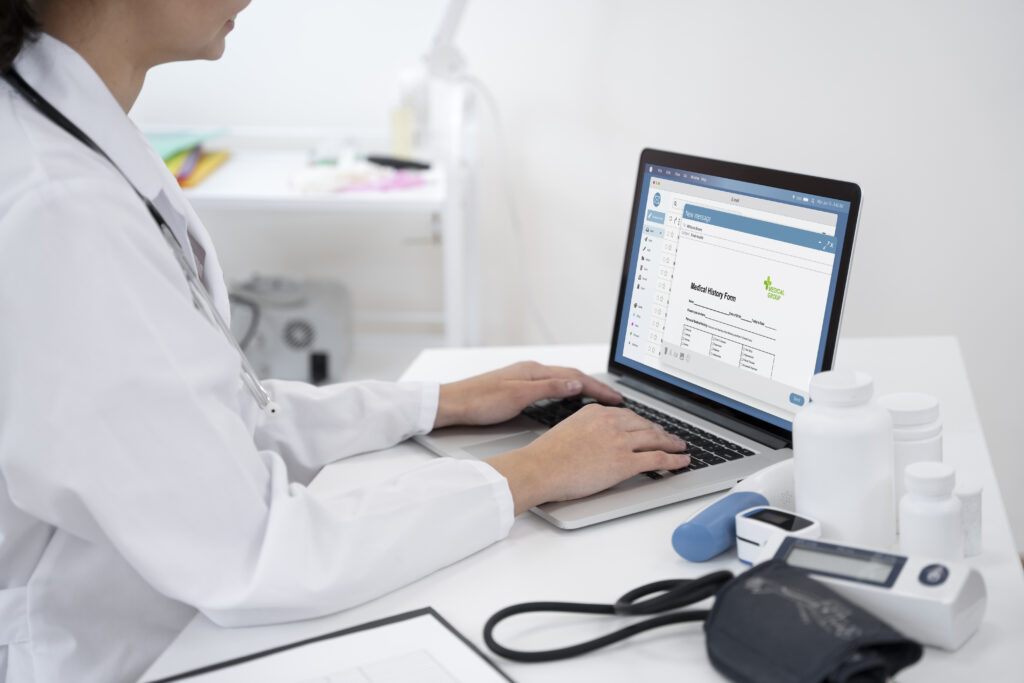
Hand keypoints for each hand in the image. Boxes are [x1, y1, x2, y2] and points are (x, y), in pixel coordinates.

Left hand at [433, 361, 621, 428]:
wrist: (452, 404)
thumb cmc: (479, 401)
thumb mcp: (518, 396)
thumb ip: (549, 388)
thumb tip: (576, 382)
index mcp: (534, 370)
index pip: (574, 376)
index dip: (598, 387)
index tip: (615, 398)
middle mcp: (531, 371)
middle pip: (571, 375)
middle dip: (595, 386)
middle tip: (615, 400)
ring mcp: (524, 378)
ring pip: (562, 380)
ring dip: (583, 388)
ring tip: (599, 400)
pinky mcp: (517, 388)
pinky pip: (551, 386)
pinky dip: (567, 392)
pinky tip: (569, 400)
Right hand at [484, 404, 688, 514]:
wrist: (540, 468)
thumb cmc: (546, 455)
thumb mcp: (568, 429)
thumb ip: (587, 430)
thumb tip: (596, 440)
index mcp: (596, 412)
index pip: (627, 415)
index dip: (642, 423)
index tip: (648, 426)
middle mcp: (611, 422)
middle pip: (644, 425)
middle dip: (660, 431)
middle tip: (669, 436)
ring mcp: (620, 441)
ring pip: (655, 439)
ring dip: (672, 444)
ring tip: (680, 447)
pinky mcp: (625, 462)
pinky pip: (657, 459)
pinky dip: (674, 460)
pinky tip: (681, 461)